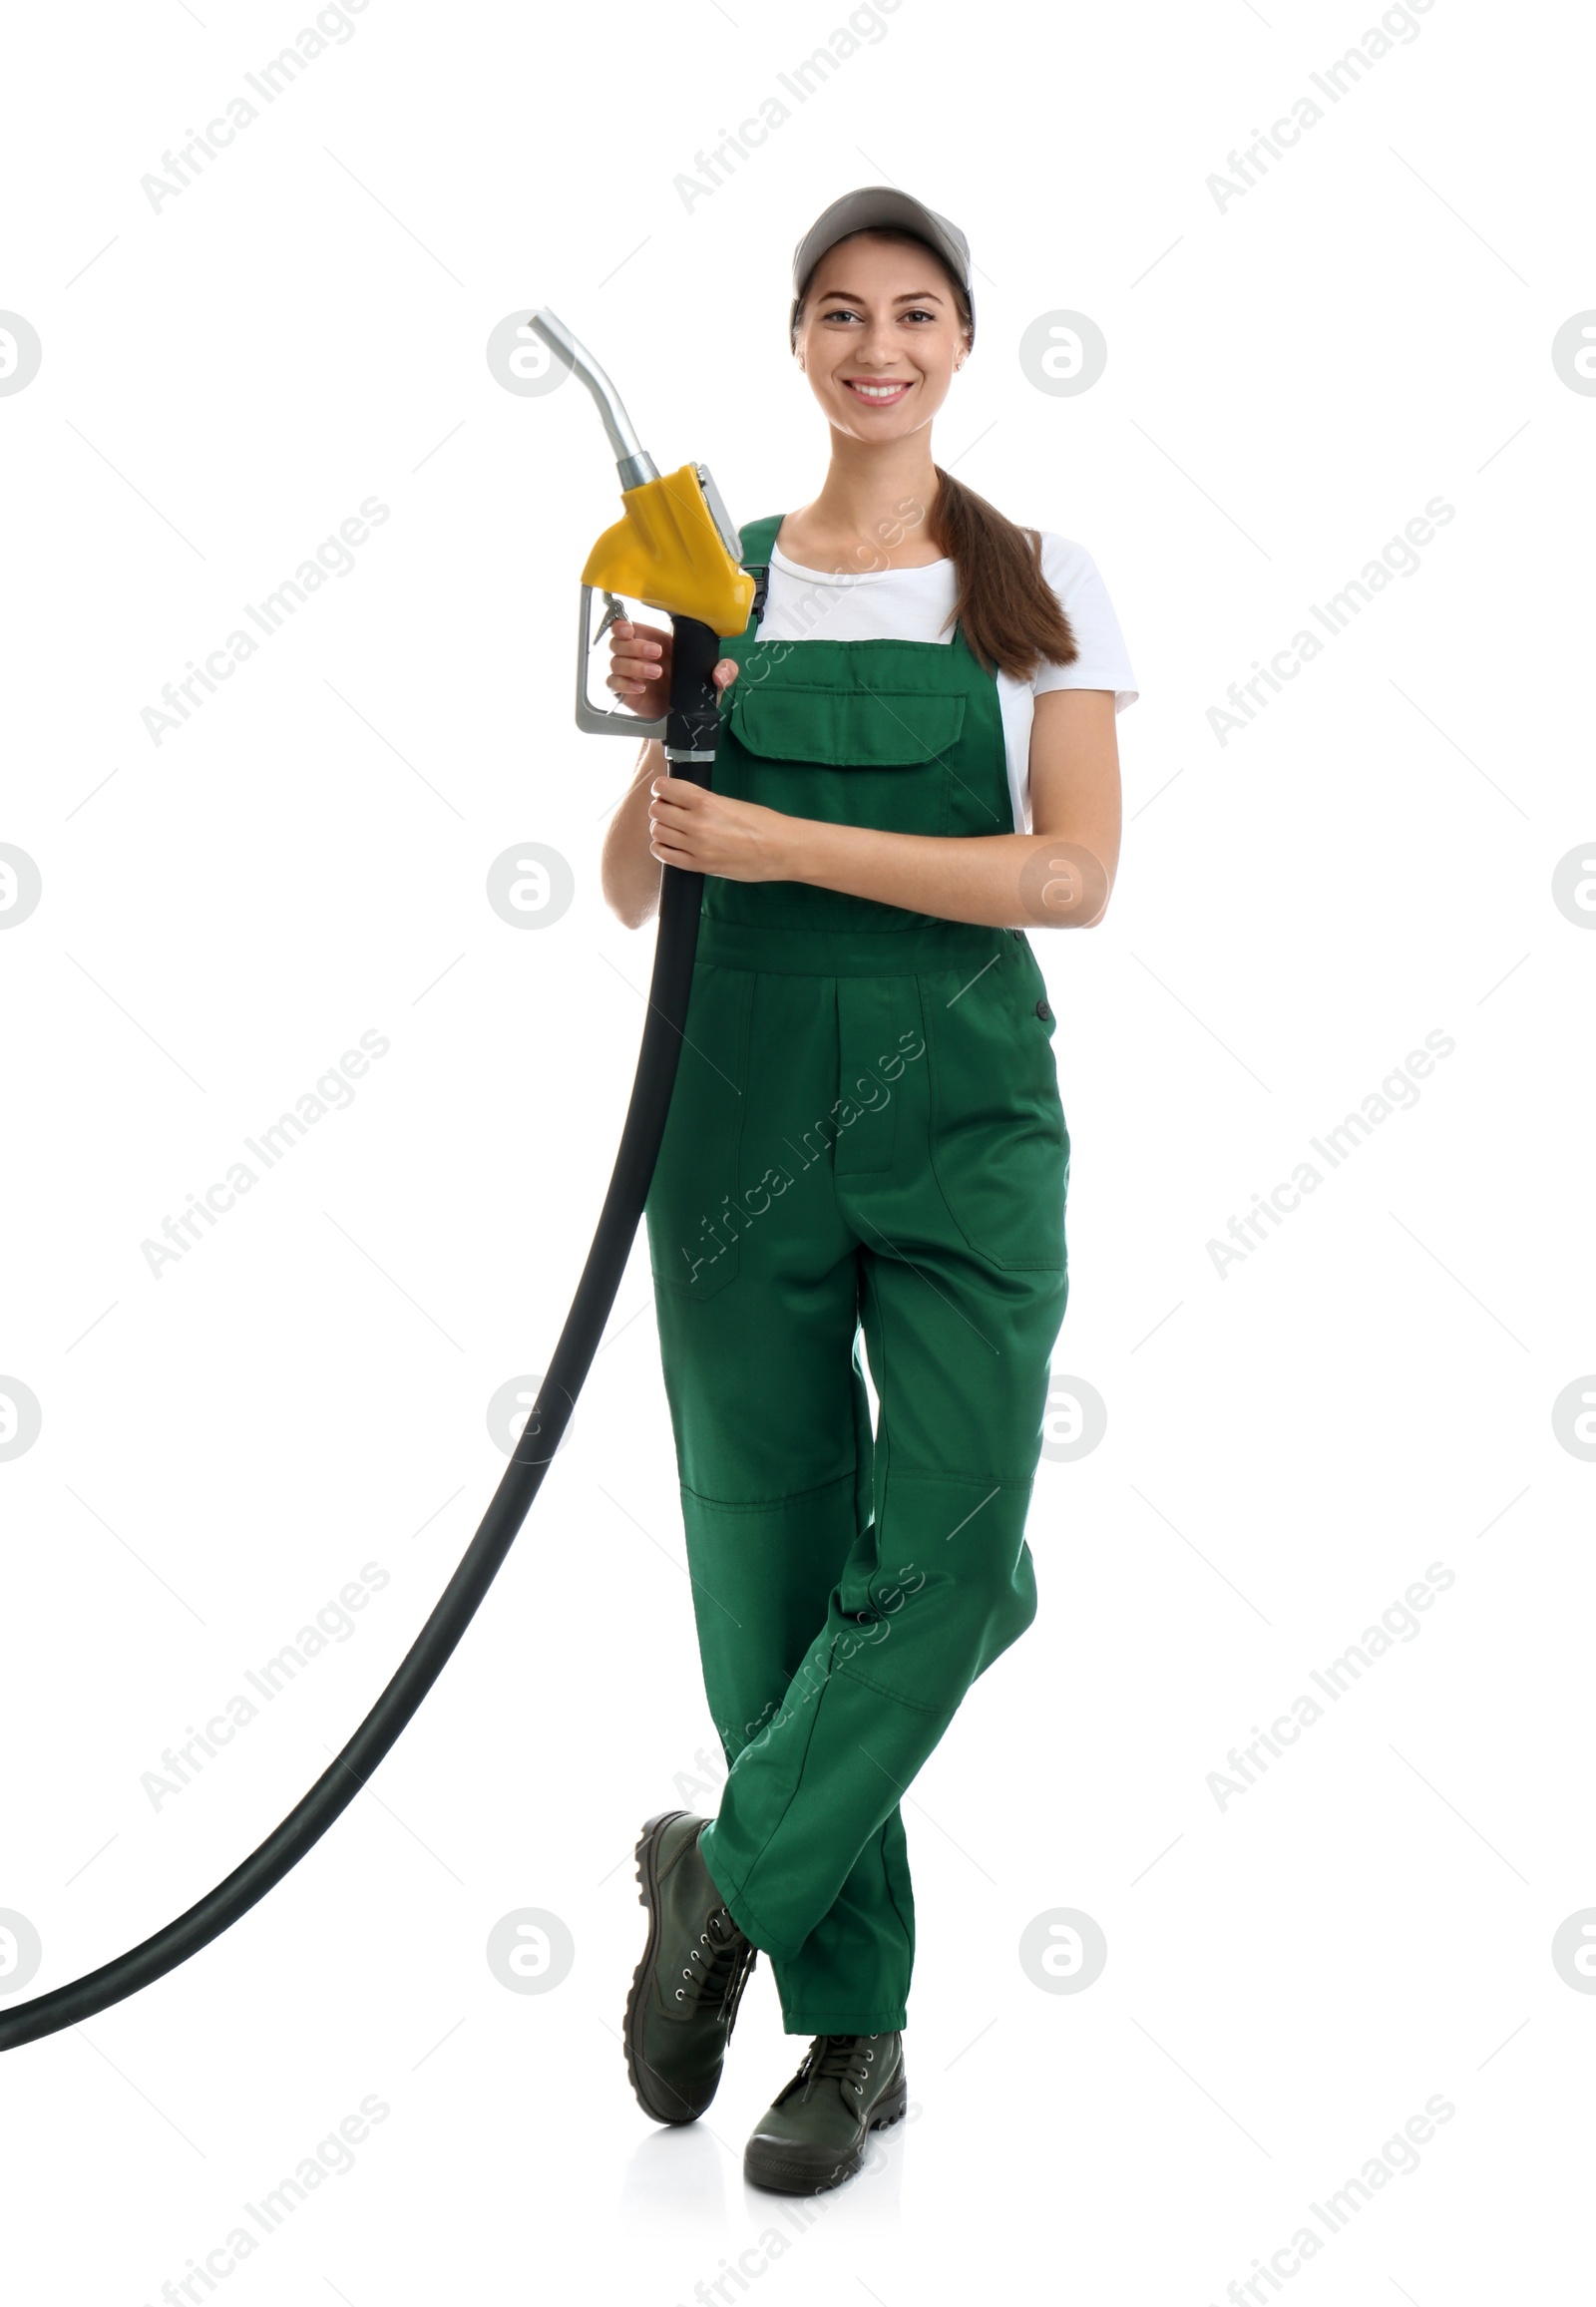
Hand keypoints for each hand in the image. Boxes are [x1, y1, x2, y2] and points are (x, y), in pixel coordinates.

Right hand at [608, 620, 739, 719]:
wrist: (685, 717)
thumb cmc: (694, 689)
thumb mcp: (713, 677)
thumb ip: (725, 670)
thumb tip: (721, 673)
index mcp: (653, 641)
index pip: (626, 627)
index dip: (622, 626)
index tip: (631, 630)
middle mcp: (637, 655)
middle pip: (619, 642)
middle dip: (636, 646)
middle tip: (657, 654)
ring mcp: (629, 673)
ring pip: (616, 662)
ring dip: (634, 665)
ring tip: (656, 673)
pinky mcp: (625, 691)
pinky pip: (614, 683)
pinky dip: (625, 684)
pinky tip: (641, 688)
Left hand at [648, 776, 798, 882]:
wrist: (781, 850)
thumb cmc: (764, 824)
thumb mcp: (730, 802)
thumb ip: (703, 801)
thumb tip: (681, 800)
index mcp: (706, 802)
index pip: (665, 788)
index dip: (662, 788)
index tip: (665, 791)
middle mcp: (697, 824)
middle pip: (656, 810)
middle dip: (661, 807)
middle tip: (670, 809)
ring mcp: (696, 847)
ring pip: (657, 832)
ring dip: (661, 827)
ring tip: (672, 827)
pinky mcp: (699, 866)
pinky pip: (665, 856)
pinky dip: (661, 848)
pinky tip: (670, 844)